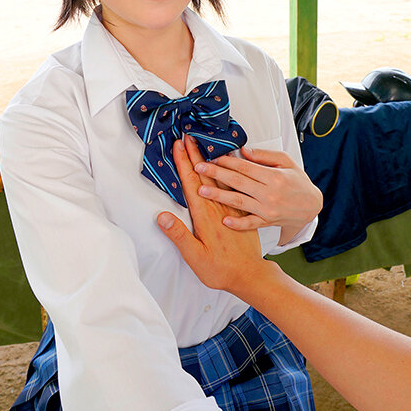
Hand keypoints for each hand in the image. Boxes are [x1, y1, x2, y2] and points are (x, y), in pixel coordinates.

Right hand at [157, 136, 266, 295]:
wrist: (250, 275)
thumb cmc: (220, 269)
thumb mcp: (194, 256)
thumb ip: (178, 235)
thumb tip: (161, 216)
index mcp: (205, 215)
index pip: (191, 184)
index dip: (183, 164)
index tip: (178, 146)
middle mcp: (218, 208)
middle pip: (204, 176)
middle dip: (195, 155)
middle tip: (188, 136)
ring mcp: (230, 208)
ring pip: (219, 178)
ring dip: (210, 160)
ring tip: (203, 145)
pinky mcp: (239, 212)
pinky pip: (232, 187)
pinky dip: (227, 173)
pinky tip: (226, 166)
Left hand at [192, 147, 322, 239]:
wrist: (312, 206)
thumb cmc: (298, 181)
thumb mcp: (286, 162)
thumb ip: (265, 156)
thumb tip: (244, 150)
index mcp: (274, 177)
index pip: (246, 167)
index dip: (227, 161)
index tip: (211, 156)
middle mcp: (270, 194)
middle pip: (238, 182)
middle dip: (216, 174)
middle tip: (198, 167)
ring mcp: (268, 210)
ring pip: (239, 202)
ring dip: (219, 196)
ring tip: (201, 190)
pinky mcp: (267, 222)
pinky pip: (250, 223)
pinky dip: (238, 223)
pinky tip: (224, 220)